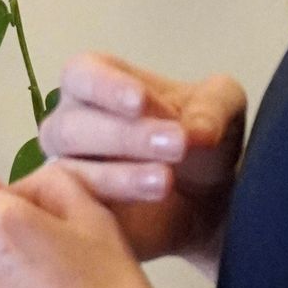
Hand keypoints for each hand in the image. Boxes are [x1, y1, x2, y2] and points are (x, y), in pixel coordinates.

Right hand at [38, 54, 246, 268]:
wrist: (208, 198)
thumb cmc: (199, 137)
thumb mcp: (222, 106)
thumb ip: (213, 107)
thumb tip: (199, 132)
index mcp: (94, 81)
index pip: (82, 75)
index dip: (106, 88)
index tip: (140, 101)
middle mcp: (69, 124)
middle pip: (72, 127)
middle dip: (126, 136)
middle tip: (176, 144)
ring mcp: (65, 171)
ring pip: (70, 170)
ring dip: (118, 176)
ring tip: (165, 181)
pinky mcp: (72, 212)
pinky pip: (73, 212)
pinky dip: (107, 208)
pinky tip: (144, 205)